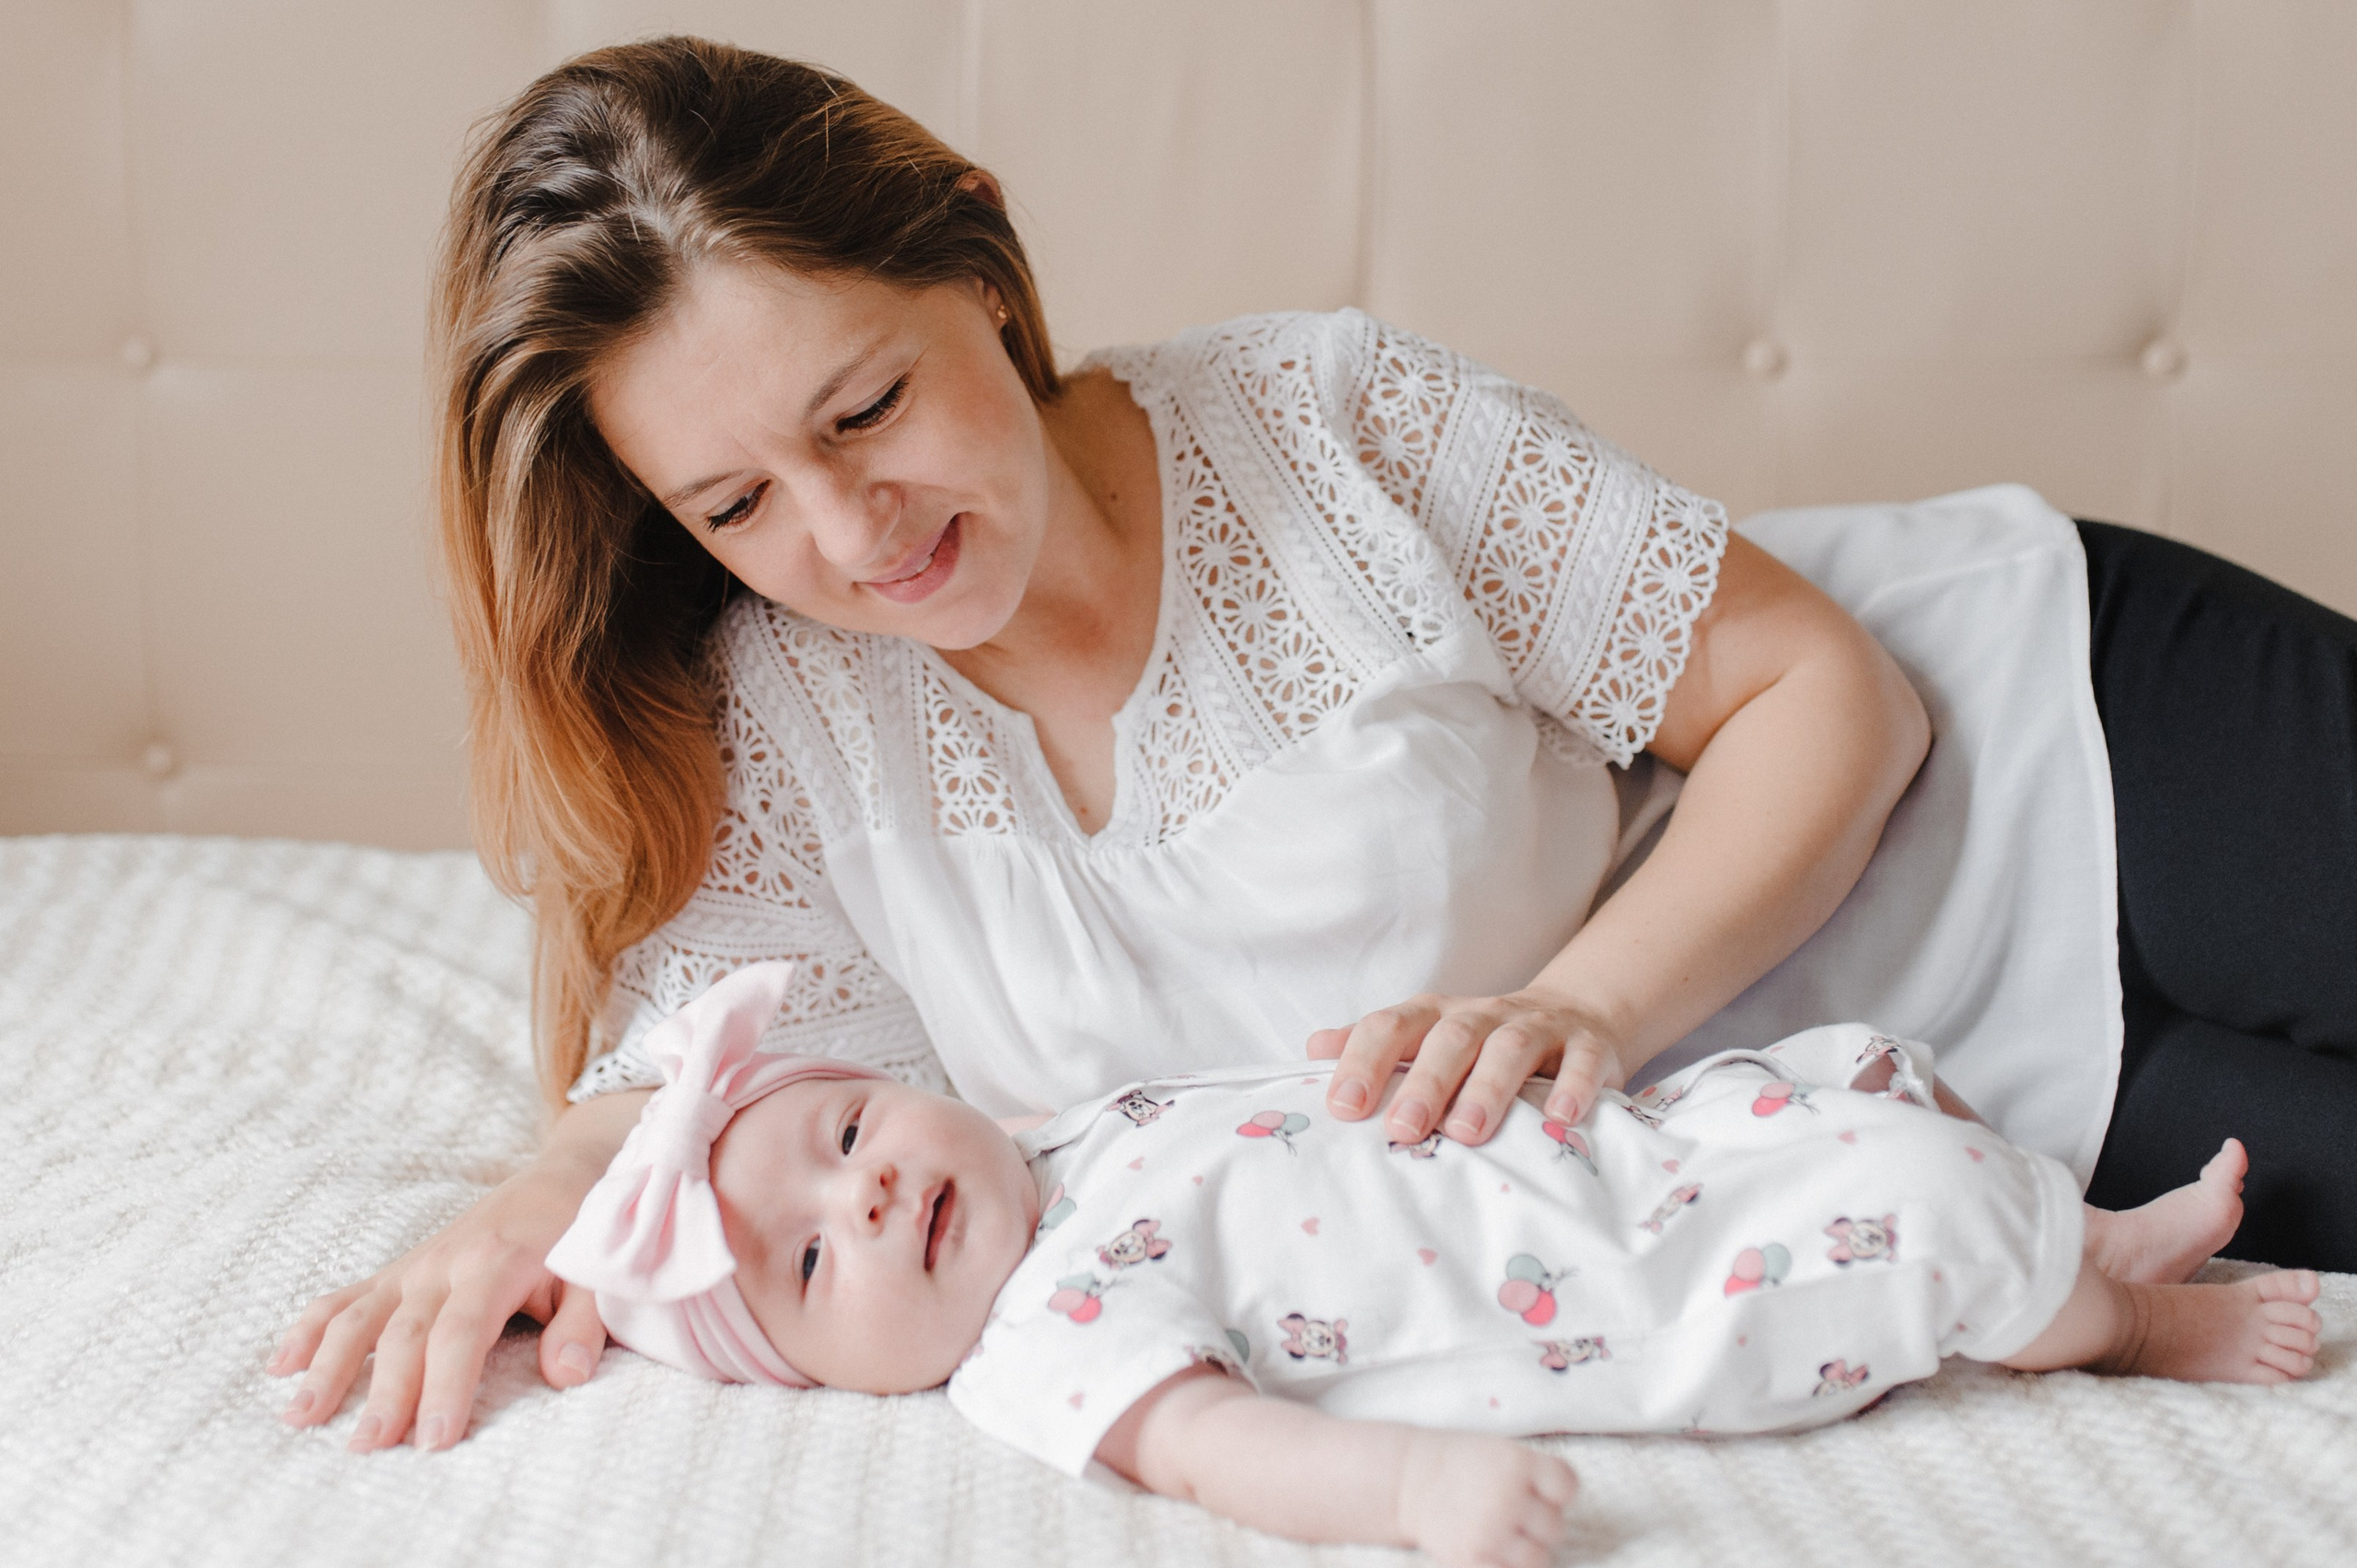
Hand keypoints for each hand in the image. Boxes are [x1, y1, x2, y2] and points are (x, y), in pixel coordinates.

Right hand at [269, 1089, 648, 1450]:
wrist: (560, 1177)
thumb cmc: (580, 1235)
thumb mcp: (595, 1275)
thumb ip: (582, 1324)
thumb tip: (565, 1375)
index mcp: (496, 1263)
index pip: (462, 1332)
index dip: (447, 1385)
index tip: (436, 1439)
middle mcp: (444, 1264)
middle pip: (405, 1333)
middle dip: (386, 1391)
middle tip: (369, 1446)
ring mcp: (415, 1266)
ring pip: (361, 1316)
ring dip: (328, 1366)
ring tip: (301, 1417)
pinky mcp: (399, 1271)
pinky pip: (346, 1296)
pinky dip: (310, 1329)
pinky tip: (280, 1366)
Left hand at [1310, 988, 1625, 1145]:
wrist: (1574, 1017)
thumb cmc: (1481, 1044)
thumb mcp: (1427, 1038)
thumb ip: (1374, 1046)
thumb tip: (1312, 1048)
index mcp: (1435, 1016)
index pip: (1391, 1026)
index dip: (1365, 1061)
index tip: (1343, 1107)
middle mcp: (1483, 1016)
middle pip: (1450, 1038)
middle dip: (1424, 1083)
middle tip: (1402, 1130)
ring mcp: (1538, 1027)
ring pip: (1510, 1048)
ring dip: (1488, 1088)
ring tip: (1467, 1133)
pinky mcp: (1588, 1047)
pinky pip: (1582, 1062)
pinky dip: (1573, 1086)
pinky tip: (1560, 1118)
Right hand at [1394, 1429, 1576, 1567]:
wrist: (1408, 1481)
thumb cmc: (1463, 1465)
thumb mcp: (1501, 1452)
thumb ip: (1537, 1476)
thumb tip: (1565, 1511)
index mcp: (1516, 1463)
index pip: (1567, 1486)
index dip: (1557, 1492)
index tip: (1541, 1490)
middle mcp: (1507, 1497)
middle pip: (1555, 1527)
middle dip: (1540, 1523)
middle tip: (1517, 1513)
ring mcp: (1490, 1531)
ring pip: (1539, 1558)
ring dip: (1528, 1550)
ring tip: (1508, 1536)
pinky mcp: (1474, 1560)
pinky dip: (1507, 1566)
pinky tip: (1495, 1550)